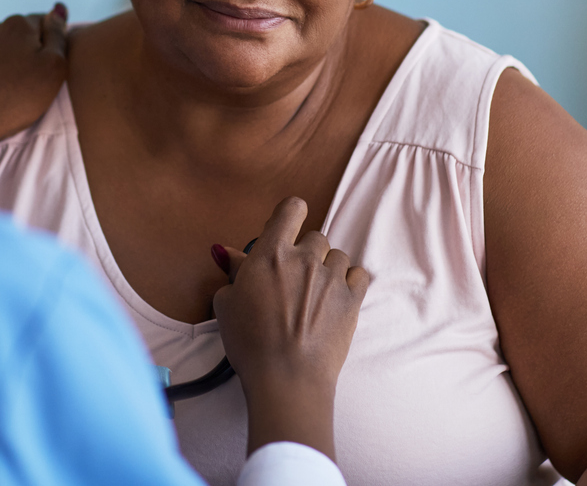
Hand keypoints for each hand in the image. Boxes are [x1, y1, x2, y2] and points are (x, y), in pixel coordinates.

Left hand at [0, 5, 68, 190]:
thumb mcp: (54, 67)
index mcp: (19, 25)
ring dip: (1, 61)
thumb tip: (58, 9)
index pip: (43, 24)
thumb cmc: (15, 98)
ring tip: (4, 90)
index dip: (49, 45)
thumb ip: (58, 35)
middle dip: (24, 52)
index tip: (47, 68)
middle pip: (17, 36)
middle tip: (28, 83)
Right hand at [212, 197, 368, 460]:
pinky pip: (360, 275)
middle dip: (306, 254)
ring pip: (338, 256)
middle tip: (295, 280)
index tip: (287, 229)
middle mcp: (305, 258)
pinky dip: (351, 282)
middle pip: (315, 237)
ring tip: (317, 294)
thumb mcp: (227, 305)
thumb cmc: (250, 343)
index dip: (290, 215)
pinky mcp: (353, 299)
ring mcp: (332, 277)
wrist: (287, 378)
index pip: (291, 209)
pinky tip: (338, 298)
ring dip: (328, 269)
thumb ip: (235, 272)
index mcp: (272, 253)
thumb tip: (229, 254)